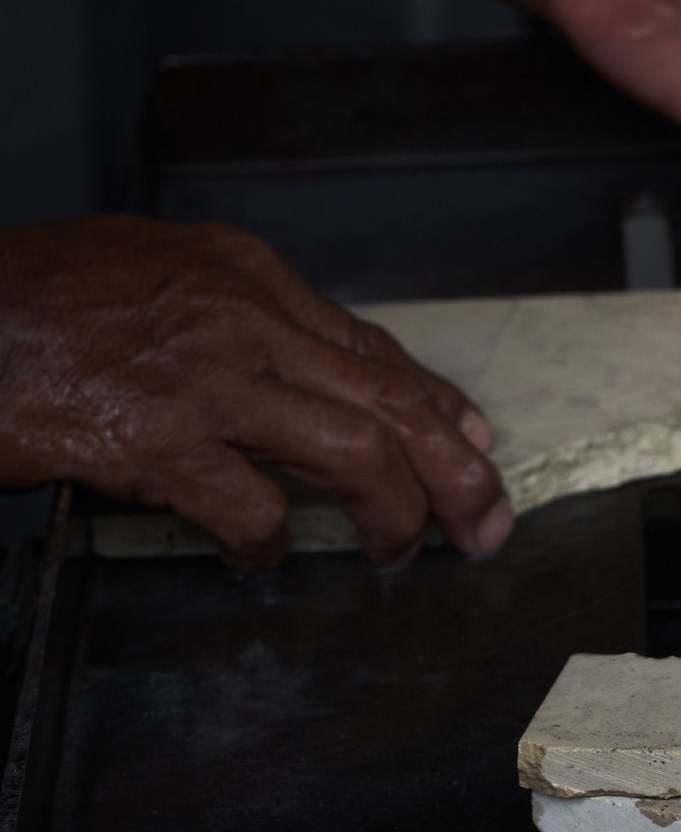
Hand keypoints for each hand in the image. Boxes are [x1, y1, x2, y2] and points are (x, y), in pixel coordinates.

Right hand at [0, 218, 513, 570]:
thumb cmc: (33, 302)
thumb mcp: (152, 279)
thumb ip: (231, 321)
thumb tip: (300, 382)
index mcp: (244, 275)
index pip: (370, 347)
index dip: (434, 404)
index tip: (474, 444)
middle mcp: (243, 315)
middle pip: (390, 398)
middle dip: (454, 467)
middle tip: (483, 520)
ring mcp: (206, 376)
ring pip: (354, 449)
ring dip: (392, 510)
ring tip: (397, 551)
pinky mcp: (158, 437)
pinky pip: (252, 503)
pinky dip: (268, 540)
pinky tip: (260, 556)